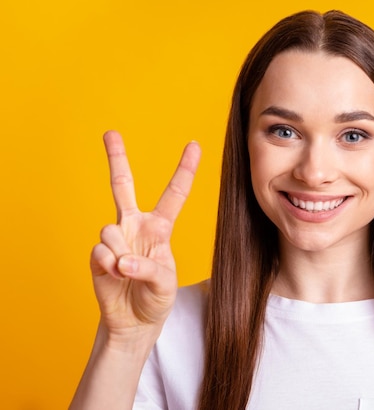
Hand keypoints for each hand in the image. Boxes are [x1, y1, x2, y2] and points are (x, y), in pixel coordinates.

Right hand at [90, 131, 200, 341]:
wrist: (135, 322)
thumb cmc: (157, 297)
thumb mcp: (166, 283)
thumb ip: (149, 269)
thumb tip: (122, 260)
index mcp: (159, 227)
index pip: (174, 194)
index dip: (184, 169)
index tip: (194, 144)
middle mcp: (135, 226)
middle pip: (123, 186)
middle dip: (116, 158)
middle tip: (110, 132)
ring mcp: (115, 238)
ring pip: (110, 228)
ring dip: (121, 252)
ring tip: (127, 272)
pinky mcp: (97, 254)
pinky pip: (100, 250)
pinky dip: (109, 266)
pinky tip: (114, 276)